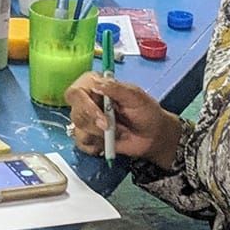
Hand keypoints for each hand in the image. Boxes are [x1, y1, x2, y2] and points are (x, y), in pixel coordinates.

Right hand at [63, 73, 181, 167]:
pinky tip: (108, 143)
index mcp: (96, 87)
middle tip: (110, 127)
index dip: (84, 104)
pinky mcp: (90, 138)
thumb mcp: (136, 96)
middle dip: (93, 123)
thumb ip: (117, 88)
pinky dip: (95, 146)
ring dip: (99, 135)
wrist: (153, 136)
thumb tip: (95, 83)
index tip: (101, 114)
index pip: (77, 92)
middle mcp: (88, 103)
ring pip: (78, 129)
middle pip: (76, 112)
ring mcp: (87, 121)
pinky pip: (82, 144)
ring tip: (117, 133)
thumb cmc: (146, 112)